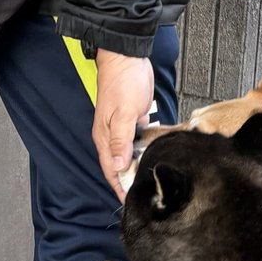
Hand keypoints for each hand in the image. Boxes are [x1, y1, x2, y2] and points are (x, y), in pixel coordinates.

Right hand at [93, 49, 153, 201]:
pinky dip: (146, 152)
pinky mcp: (134, 121)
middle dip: (130, 182)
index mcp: (105, 137)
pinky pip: (139, 142)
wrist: (127, 57)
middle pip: (120, 166)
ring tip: (152, 182)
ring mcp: (123, 129)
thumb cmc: (122, 82)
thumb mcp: (123, 114)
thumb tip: (120, 166)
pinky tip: (156, 157)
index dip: (120, 187)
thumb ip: (121, 141)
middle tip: (145, 197)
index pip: (112, 170)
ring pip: (130, 155)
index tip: (129, 203)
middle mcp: (112, 136)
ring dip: (139, 167)